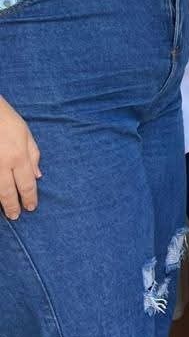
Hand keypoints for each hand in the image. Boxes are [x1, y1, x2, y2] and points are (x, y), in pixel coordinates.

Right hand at [0, 97, 40, 219]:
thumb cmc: (6, 119)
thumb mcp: (25, 133)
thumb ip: (33, 155)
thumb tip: (38, 176)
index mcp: (19, 156)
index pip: (27, 184)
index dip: (29, 197)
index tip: (31, 207)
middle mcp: (3, 164)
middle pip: (8, 191)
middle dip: (13, 206)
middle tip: (16, 216)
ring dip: (0, 202)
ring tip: (4, 212)